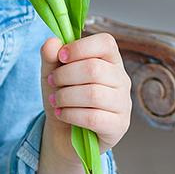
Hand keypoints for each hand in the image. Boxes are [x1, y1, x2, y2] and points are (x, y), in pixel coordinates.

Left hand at [40, 33, 131, 157]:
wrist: (65, 131)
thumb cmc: (64, 95)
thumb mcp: (52, 72)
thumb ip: (51, 55)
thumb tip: (52, 41)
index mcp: (110, 60)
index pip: (106, 42)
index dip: (80, 47)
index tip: (60, 57)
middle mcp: (122, 79)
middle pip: (94, 69)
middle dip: (65, 75)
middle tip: (53, 82)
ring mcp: (123, 103)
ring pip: (93, 94)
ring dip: (65, 97)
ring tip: (56, 100)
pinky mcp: (119, 126)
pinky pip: (93, 117)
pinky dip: (70, 114)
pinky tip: (62, 114)